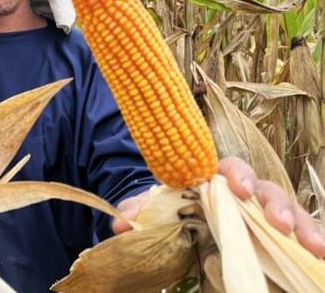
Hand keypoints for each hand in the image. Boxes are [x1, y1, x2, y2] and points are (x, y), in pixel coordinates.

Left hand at [112, 157, 324, 257]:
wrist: (187, 224)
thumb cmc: (177, 209)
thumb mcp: (156, 210)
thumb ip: (142, 211)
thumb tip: (121, 220)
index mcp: (217, 181)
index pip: (230, 170)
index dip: (236, 176)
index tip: (237, 189)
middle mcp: (246, 195)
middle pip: (267, 191)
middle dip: (276, 204)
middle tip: (279, 223)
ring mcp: (264, 217)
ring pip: (289, 213)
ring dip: (303, 226)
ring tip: (313, 246)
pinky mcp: (277, 240)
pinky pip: (300, 237)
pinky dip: (312, 241)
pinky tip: (320, 255)